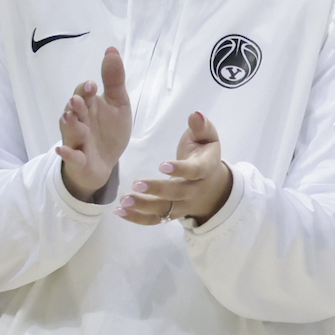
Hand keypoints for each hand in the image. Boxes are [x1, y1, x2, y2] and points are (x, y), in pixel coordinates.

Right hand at [57, 47, 132, 202]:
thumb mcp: (118, 104)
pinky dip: (67, 153)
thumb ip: (114, 80)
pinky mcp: (78, 159)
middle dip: (76, 105)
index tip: (93, 85)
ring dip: (70, 125)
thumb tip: (111, 50)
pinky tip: (62, 150)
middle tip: (77, 100)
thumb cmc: (109, 130)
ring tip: (69, 117)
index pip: (83, 95)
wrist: (104, 162)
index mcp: (88, 106)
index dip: (86, 90)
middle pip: (74, 111)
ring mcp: (76, 140)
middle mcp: (78, 121)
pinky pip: (71, 156)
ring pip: (70, 131)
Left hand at [118, 111, 233, 225]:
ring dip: (143, 207)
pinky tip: (120, 211)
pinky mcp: (171, 213)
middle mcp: (194, 190)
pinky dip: (137, 219)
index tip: (161, 165)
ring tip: (124, 201)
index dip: (179, 170)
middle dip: (157, 190)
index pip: (195, 172)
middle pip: (177, 194)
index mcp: (205, 169)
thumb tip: (195, 114)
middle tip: (136, 184)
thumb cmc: (204, 156)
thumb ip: (201, 127)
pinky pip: (155, 220)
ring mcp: (183, 204)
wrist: (214, 187)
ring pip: (165, 210)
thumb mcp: (208, 139)